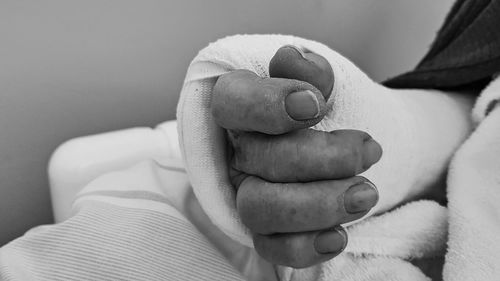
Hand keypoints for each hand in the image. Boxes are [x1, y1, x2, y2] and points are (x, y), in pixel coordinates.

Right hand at [211, 45, 381, 267]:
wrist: (358, 148)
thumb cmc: (339, 113)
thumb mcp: (331, 83)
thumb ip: (311, 72)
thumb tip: (293, 59)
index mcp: (243, 108)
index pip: (232, 103)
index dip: (268, 105)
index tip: (316, 105)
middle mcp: (237, 152)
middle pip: (257, 160)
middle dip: (321, 159)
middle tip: (369, 151)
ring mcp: (247, 193)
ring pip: (259, 209)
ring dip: (319, 205)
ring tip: (366, 194)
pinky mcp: (265, 230)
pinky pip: (271, 248)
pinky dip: (306, 247)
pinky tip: (339, 237)